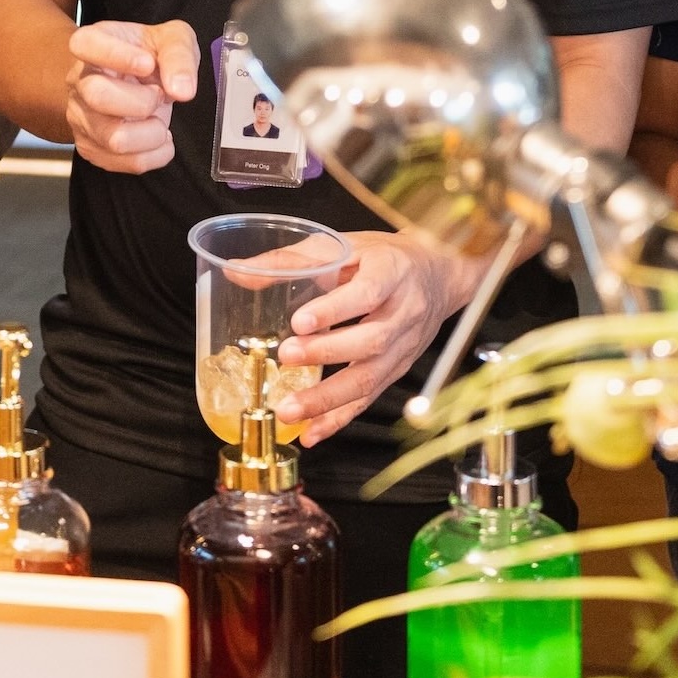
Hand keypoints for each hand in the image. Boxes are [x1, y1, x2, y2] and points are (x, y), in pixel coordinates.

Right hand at [63, 19, 197, 174]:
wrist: (137, 82)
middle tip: (158, 95)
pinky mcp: (92, 147)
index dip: (117, 55)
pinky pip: (126, 162)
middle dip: (142, 100)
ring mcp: (81, 117)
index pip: (86, 44)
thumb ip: (179, 55)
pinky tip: (158, 136)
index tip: (147, 63)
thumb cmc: (150, 55)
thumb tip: (183, 89)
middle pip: (98, 96)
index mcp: (92, 43)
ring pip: (114, 138)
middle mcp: (79, 80)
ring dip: (152, 132)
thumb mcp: (173, 39)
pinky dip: (155, 154)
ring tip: (159, 118)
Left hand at [274, 232, 482, 446]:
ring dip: (328, 398)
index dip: (336, 309)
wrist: (438, 277)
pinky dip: (339, 419)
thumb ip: (293, 259)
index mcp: (392, 272)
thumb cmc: (386, 258)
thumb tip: (238, 272)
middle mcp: (403, 312)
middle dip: (327, 352)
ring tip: (289, 409)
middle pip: (371, 339)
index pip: (368, 292)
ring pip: (370, 377)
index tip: (301, 320)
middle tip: (286, 357)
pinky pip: (368, 399)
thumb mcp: (345, 245)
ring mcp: (403, 347)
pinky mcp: (396, 371)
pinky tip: (311, 432)